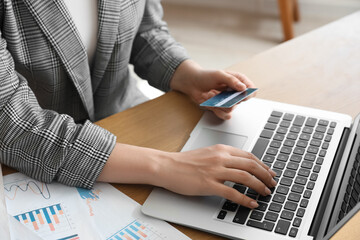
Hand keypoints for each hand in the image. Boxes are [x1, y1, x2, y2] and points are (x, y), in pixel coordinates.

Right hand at [98, 143, 276, 208]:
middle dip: (265, 175)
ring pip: (245, 177)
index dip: (262, 165)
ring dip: (259, 186)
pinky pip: (232, 192)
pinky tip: (251, 203)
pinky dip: (245, 198)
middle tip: (272, 184)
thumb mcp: (207, 154)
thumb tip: (239, 166)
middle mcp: (220, 158)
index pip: (248, 156)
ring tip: (266, 193)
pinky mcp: (208, 184)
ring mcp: (215, 171)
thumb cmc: (185, 162)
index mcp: (221, 150)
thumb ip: (223, 158)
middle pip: (251, 165)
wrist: (167, 166)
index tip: (269, 172)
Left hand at [170, 60, 255, 119]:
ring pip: (231, 109)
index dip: (248, 93)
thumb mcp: (219, 75)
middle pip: (240, 101)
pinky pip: (224, 115)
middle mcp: (234, 92)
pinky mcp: (220, 108)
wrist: (192, 83)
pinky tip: (210, 102)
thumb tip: (243, 88)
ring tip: (211, 94)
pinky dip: (216, 109)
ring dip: (219, 102)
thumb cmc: (206, 76)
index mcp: (238, 81)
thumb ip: (232, 81)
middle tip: (218, 91)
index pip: (251, 90)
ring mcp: (228, 101)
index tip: (240, 93)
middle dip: (227, 97)